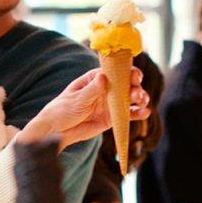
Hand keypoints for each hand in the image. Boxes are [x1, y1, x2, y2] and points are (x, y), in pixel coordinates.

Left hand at [20, 67, 149, 148]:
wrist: (56, 130)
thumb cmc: (62, 110)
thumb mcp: (76, 99)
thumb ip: (91, 90)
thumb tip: (103, 76)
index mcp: (95, 79)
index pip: (114, 72)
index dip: (127, 72)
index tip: (136, 76)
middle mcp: (105, 89)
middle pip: (125, 84)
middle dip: (135, 87)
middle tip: (137, 94)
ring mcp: (109, 103)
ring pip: (129, 98)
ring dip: (140, 98)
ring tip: (142, 102)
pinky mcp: (112, 117)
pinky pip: (127, 114)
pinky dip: (137, 113)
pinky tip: (144, 113)